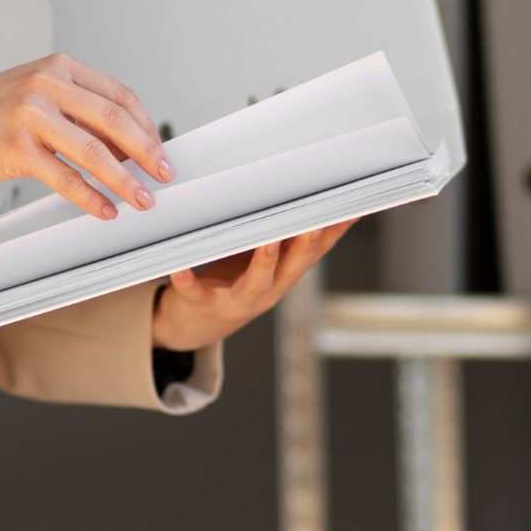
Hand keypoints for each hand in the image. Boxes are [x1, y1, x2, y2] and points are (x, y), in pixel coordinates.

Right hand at [0, 52, 172, 218]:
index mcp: (60, 68)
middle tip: (164, 174)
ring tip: (142, 199)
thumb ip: (79, 112)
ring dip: (125, 180)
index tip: (159, 150)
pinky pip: (65, 177)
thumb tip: (128, 147)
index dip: (145, 126)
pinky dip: (90, 196)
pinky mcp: (18, 147)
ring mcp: (31, 115)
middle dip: (146, 152)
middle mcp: (47, 85)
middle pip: (114, 120)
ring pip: (94, 151)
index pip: (118, 95)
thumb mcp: (39, 95)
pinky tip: (105, 209)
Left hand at [151, 218, 358, 351]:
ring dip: (265, 259)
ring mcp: (236, 300)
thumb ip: (287, 238)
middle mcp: (266, 291)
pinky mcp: (202, 304)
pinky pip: (193, 290)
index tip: (352, 208)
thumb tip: (312, 204)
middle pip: (293, 267)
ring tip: (269, 237)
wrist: (197, 326)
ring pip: (256, 281)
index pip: (316, 252)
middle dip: (306, 243)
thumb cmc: (235, 281)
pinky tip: (179, 265)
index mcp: (283, 277)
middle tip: (316, 219)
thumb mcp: (268, 263)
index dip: (335, 233)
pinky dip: (186, 278)